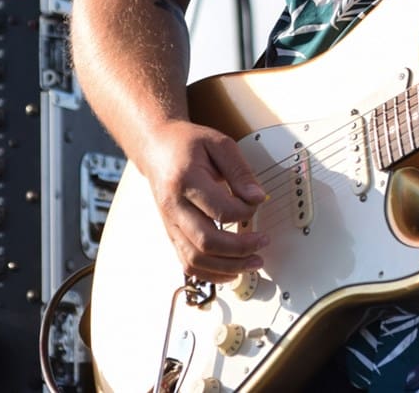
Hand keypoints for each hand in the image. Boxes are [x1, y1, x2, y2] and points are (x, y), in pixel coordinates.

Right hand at [142, 119, 269, 280]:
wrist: (157, 148)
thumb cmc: (186, 144)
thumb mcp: (218, 144)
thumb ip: (240, 171)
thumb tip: (256, 197)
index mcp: (185, 180)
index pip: (220, 210)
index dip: (245, 213)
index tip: (257, 204)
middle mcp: (174, 207)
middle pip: (206, 242)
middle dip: (240, 248)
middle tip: (262, 242)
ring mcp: (170, 224)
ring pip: (196, 259)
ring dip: (227, 267)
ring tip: (252, 262)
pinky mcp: (172, 233)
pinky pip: (188, 263)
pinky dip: (211, 274)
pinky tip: (231, 270)